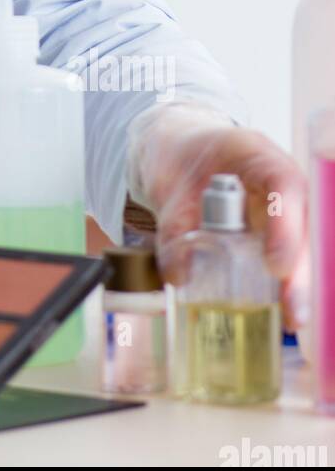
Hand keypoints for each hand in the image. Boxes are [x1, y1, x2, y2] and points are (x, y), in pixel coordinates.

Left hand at [127, 104, 308, 331]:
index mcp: (256, 156)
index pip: (283, 185)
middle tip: (292, 309)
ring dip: (297, 282)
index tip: (275, 265)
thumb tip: (180, 277)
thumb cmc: (183, 160)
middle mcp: (278, 183)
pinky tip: (280, 314)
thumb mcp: (169, 186)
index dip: (285, 227)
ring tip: (292, 319)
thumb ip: (174, 228)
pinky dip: (282, 284)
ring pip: (299, 243)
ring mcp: (280, 207)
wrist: (181, 151)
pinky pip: (283, 255)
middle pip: (301, 224)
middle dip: (299, 269)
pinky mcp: (272, 229)